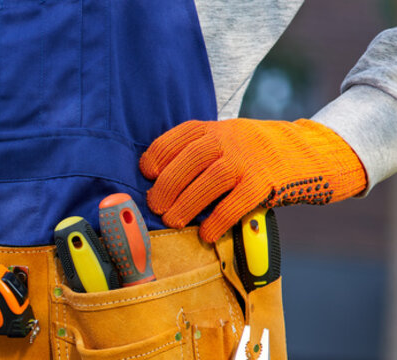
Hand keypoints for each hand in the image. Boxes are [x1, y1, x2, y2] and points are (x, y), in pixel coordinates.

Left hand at [139, 119, 365, 241]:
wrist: (314, 154)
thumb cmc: (261, 154)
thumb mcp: (232, 139)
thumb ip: (204, 151)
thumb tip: (163, 183)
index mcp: (218, 127)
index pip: (181, 135)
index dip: (158, 154)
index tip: (146, 173)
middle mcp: (232, 138)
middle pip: (190, 158)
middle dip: (167, 185)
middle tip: (155, 206)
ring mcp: (250, 159)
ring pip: (210, 179)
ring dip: (186, 203)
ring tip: (172, 221)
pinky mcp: (267, 182)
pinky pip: (237, 203)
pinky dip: (218, 220)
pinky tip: (206, 233)